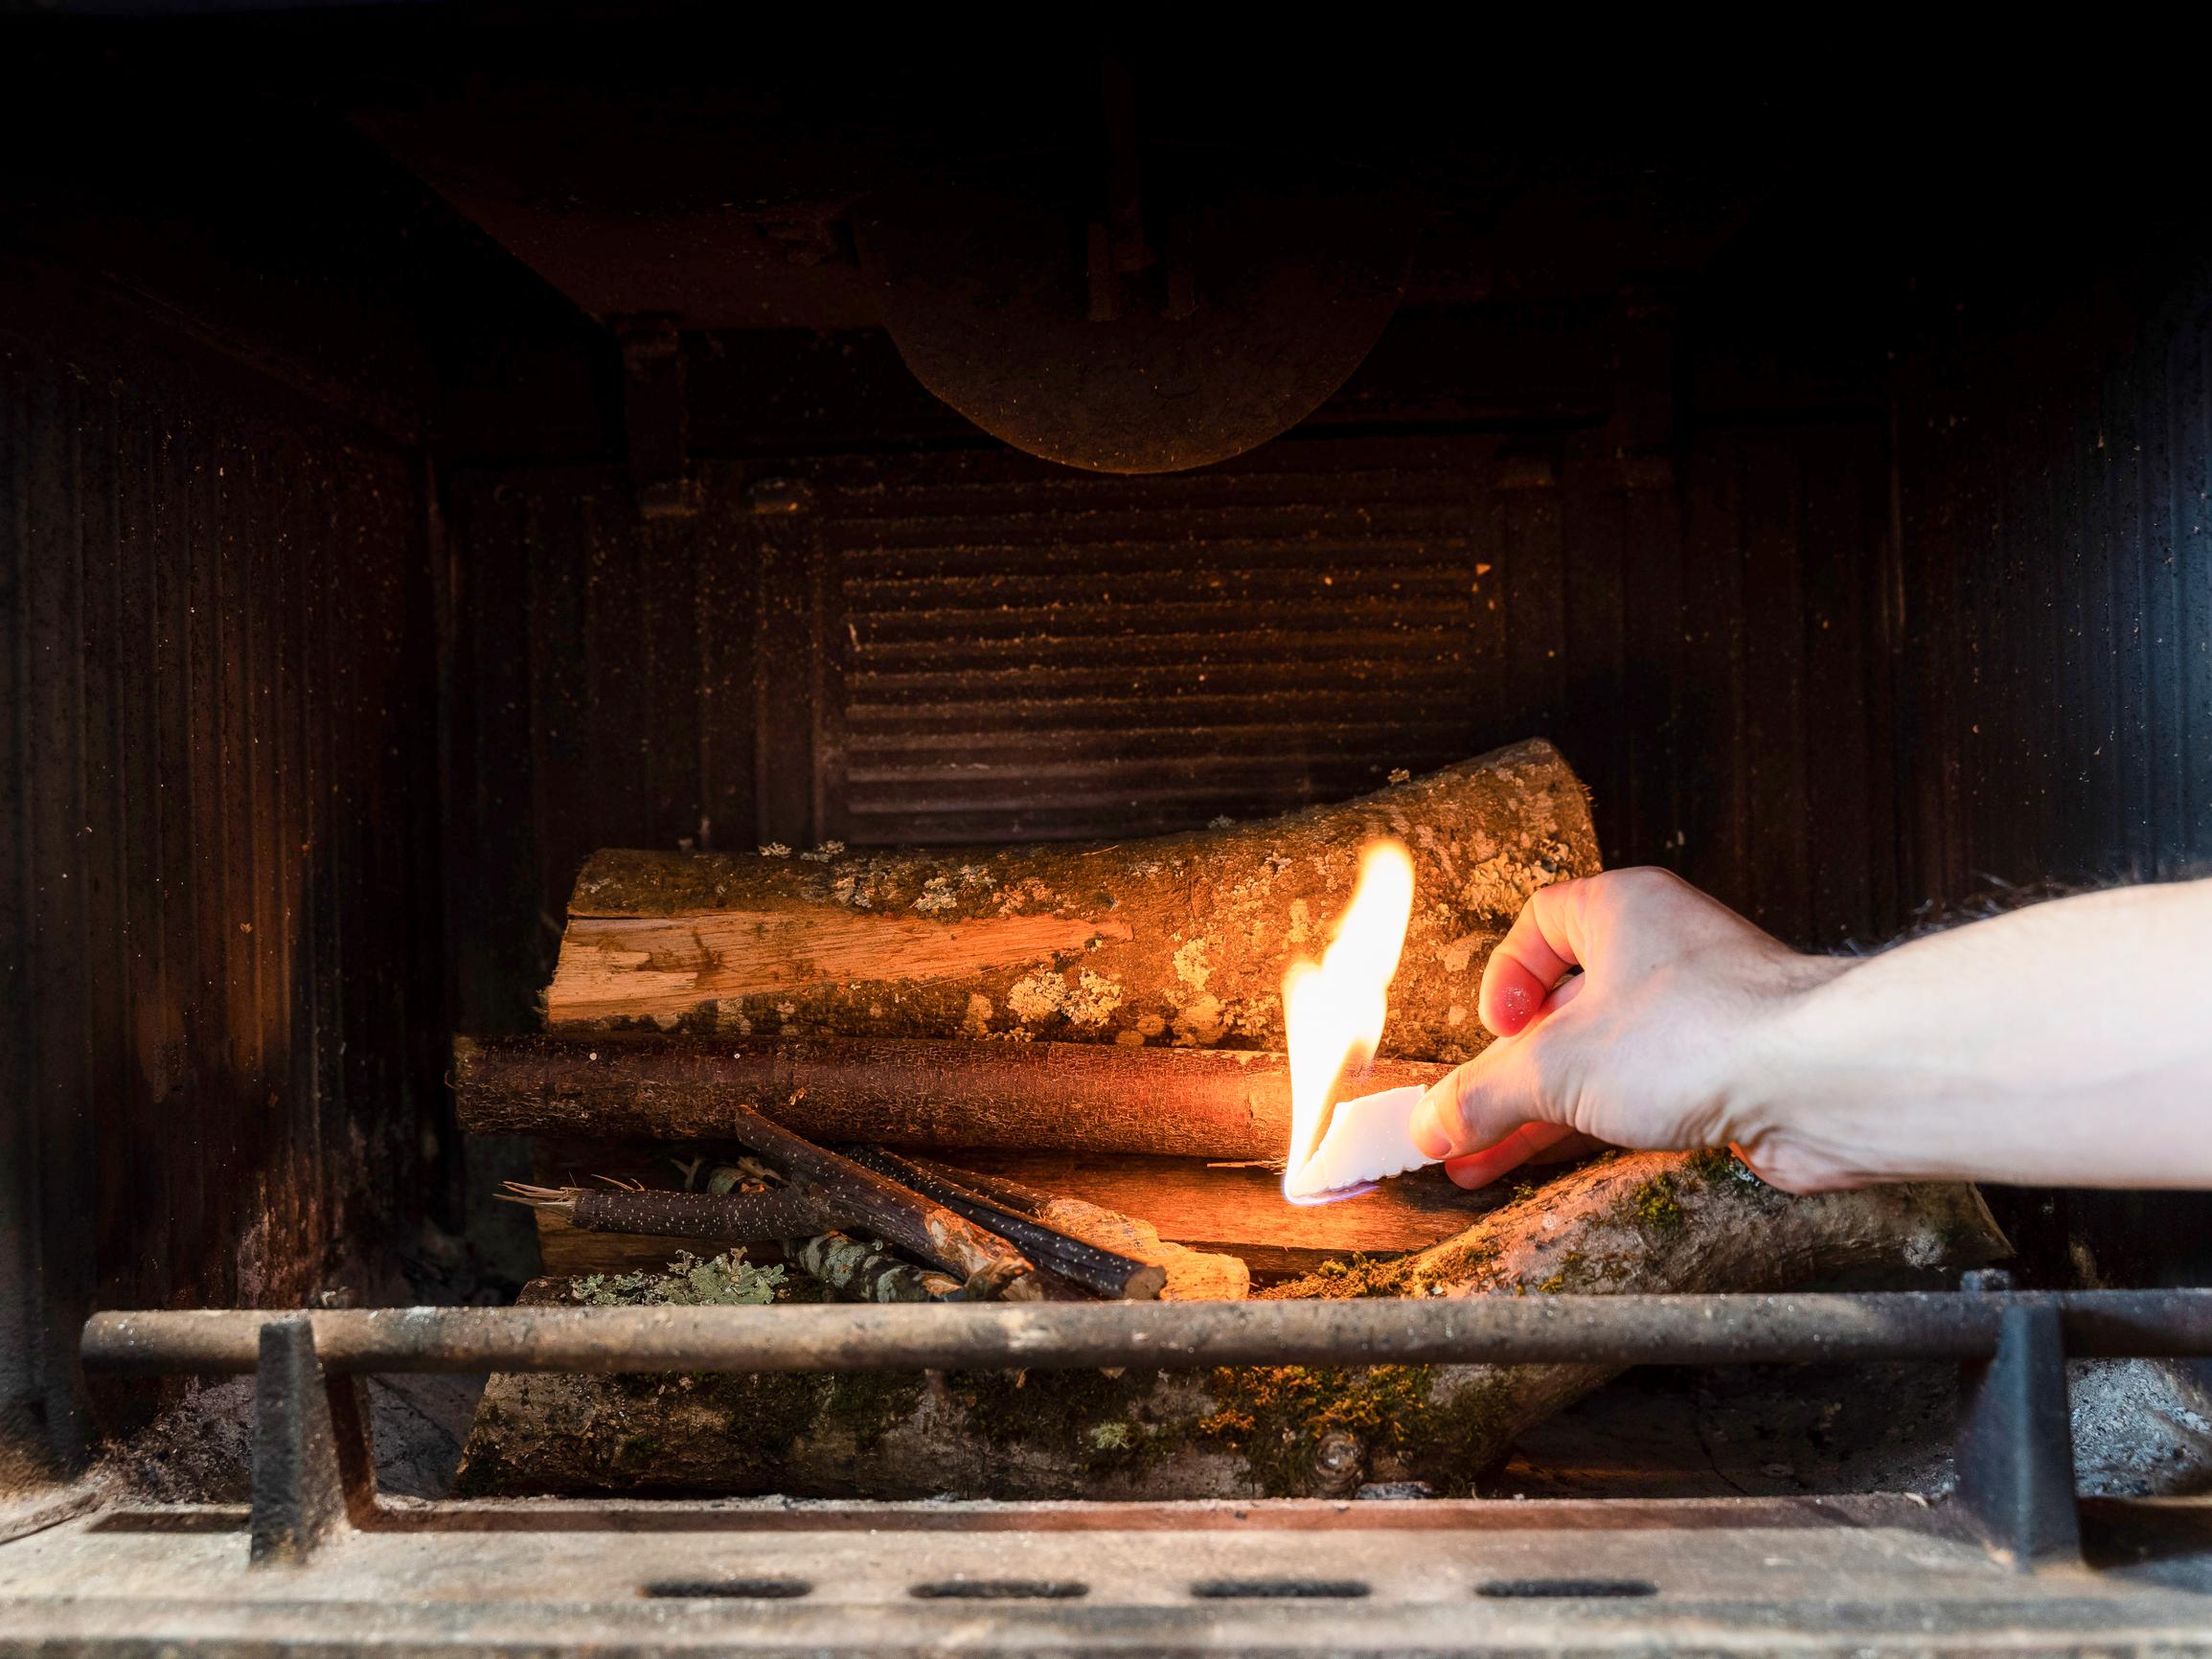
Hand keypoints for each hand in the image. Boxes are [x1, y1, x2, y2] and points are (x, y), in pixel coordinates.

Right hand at [1408, 868, 1851, 1190]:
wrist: (1823, 1081)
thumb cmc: (1704, 1032)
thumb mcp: (1558, 1065)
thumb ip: (1484, 1095)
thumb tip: (1430, 1122)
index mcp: (1621, 910)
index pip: (1540, 923)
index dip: (1505, 978)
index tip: (1495, 1033)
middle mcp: (1661, 953)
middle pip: (1562, 1009)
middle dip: (1508, 1072)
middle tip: (1463, 1120)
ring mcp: (1697, 1016)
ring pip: (1598, 1062)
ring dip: (1539, 1112)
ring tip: (1479, 1163)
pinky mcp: (1725, 1074)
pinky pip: (1639, 1097)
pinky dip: (1590, 1129)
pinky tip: (1546, 1165)